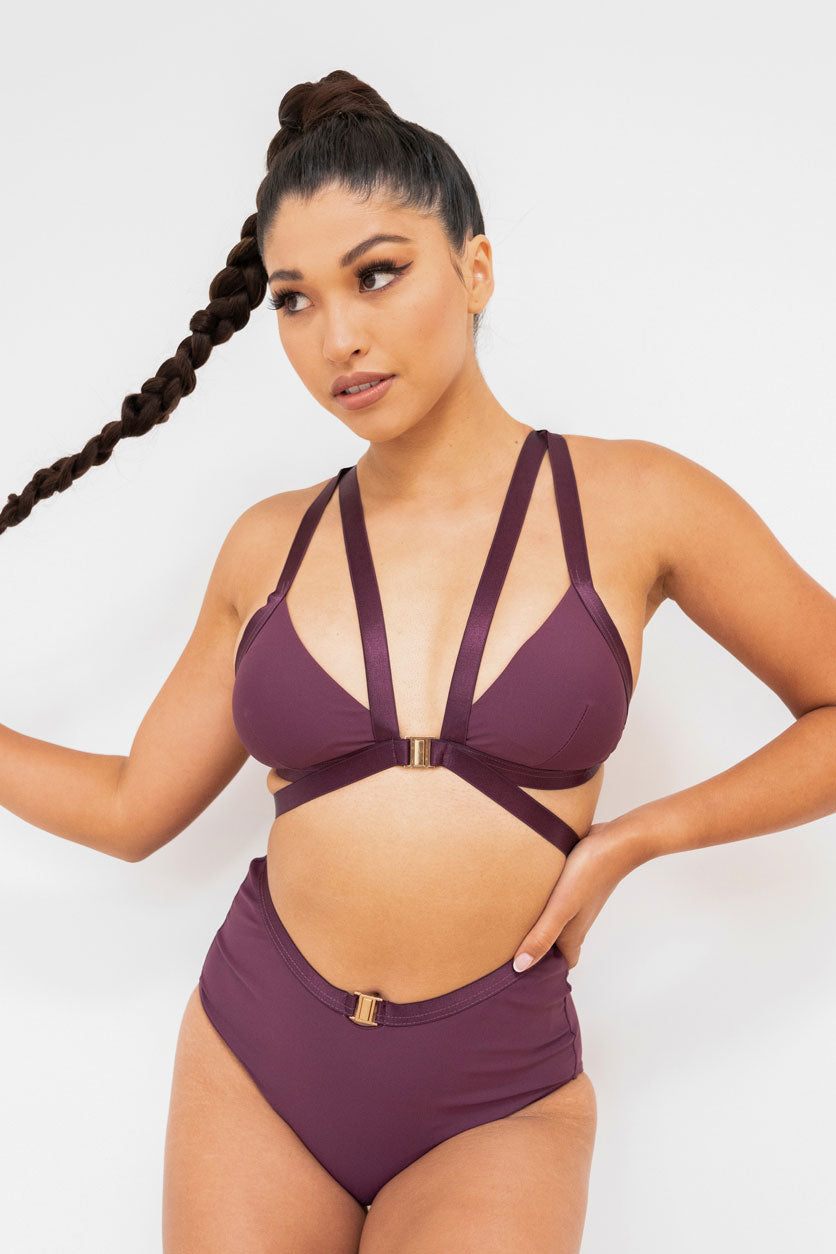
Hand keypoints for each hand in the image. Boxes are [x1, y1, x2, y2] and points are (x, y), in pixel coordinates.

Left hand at [512, 819, 650, 970]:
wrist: (615, 840)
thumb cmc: (590, 874)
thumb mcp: (561, 908)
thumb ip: (542, 936)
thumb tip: (520, 967)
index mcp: (572, 935)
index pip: (558, 965)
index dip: (540, 971)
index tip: (516, 972)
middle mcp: (574, 922)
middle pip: (553, 944)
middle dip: (532, 948)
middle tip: (503, 948)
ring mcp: (574, 903)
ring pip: (552, 921)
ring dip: (534, 923)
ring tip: (506, 923)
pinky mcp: (572, 884)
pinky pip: (554, 901)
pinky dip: (540, 903)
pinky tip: (524, 895)